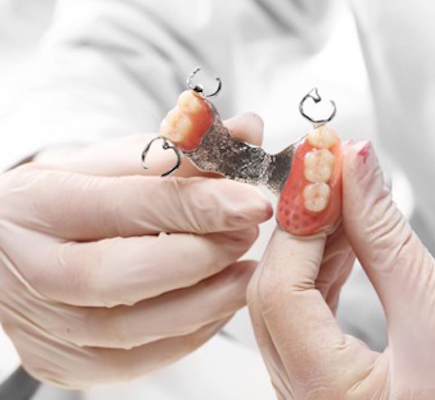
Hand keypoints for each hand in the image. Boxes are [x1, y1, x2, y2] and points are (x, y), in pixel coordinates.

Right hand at [0, 113, 271, 388]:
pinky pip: (140, 358)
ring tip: (246, 270)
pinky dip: (190, 331)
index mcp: (36, 205)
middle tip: (248, 233)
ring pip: (136, 328)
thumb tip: (247, 131)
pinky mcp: (63, 363)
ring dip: (208, 299)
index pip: (126, 205)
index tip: (253, 201)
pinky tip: (216, 301)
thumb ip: (180, 151)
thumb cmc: (68, 199)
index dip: (197, 205)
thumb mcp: (112, 163)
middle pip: (124, 275)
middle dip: (203, 256)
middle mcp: (31, 270)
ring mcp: (43, 326)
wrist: (12, 250)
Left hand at [248, 141, 434, 399]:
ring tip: (343, 200)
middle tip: (330, 174)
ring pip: (287, 301)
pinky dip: (323, 271)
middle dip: (302, 227)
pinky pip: (308, 315)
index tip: (321, 170)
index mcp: (328, 395)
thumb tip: (355, 166)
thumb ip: (386, 234)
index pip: (281, 291)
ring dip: (313, 245)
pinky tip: (344, 239)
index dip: (299, 222)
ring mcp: (315, 391)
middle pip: (274, 295)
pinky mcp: (331, 379)